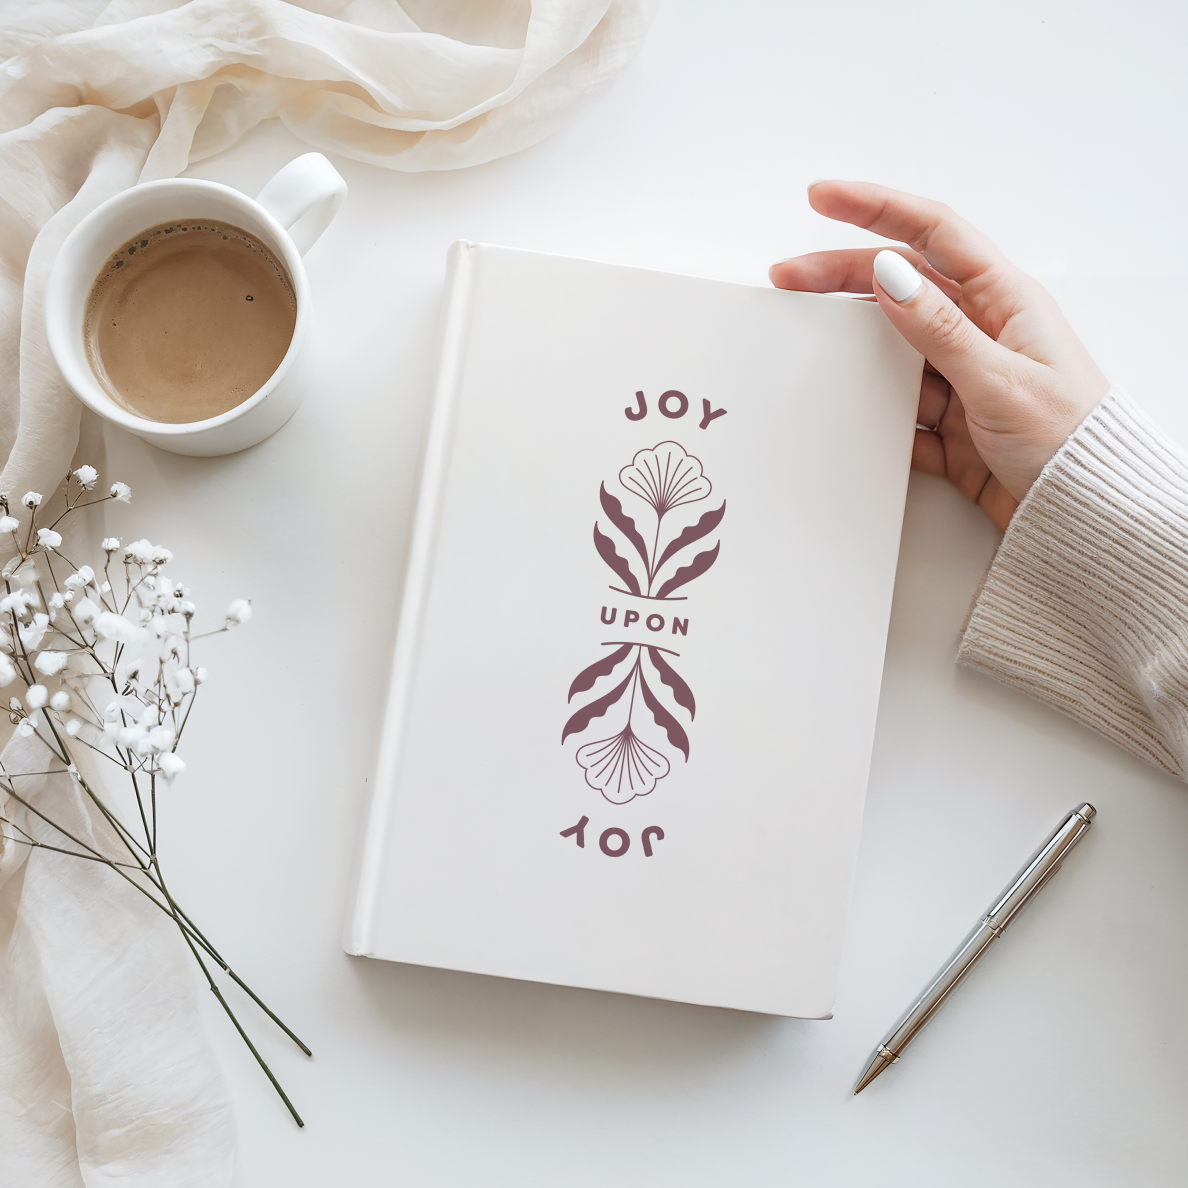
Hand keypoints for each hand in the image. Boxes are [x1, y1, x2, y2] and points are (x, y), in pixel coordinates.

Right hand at [769, 182, 1108, 529]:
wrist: (1085, 516)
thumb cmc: (1071, 442)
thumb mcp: (1001, 380)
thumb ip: (940, 329)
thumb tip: (889, 274)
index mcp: (1005, 302)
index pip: (933, 234)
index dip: (875, 209)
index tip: (823, 198)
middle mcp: (981, 333)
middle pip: (899, 288)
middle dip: (840, 276)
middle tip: (788, 277)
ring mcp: (962, 380)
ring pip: (892, 350)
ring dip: (852, 348)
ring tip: (808, 345)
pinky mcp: (950, 426)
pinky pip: (898, 409)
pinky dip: (873, 412)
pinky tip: (848, 411)